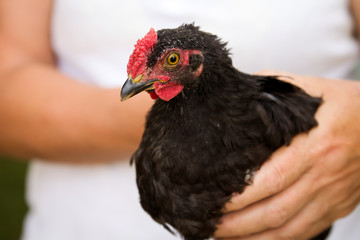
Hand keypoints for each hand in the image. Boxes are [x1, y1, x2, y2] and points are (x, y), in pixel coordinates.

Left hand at [214, 72, 359, 239]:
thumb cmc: (340, 105)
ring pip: (288, 228)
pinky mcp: (335, 208)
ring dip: (252, 237)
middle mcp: (323, 175)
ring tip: (221, 236)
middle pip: (275, 210)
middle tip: (207, 223)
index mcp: (314, 145)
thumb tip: (236, 96)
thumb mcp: (307, 89)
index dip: (242, 196)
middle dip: (237, 223)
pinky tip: (251, 239)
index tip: (214, 201)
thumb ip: (270, 90)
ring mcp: (331, 196)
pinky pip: (303, 232)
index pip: (273, 178)